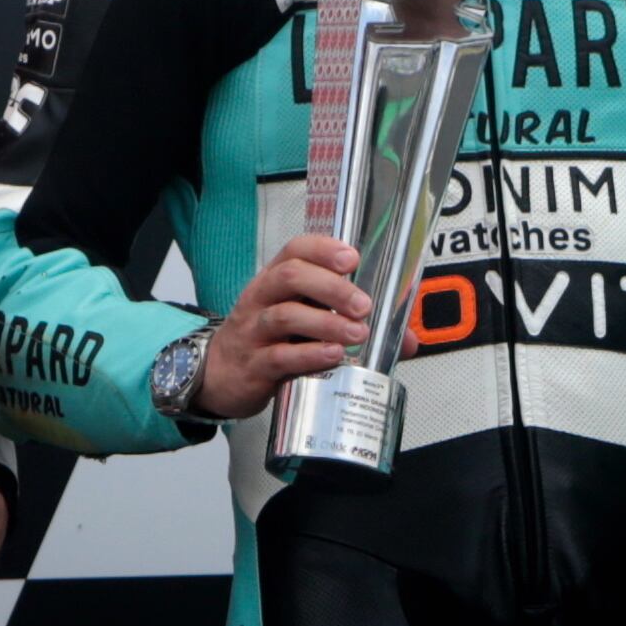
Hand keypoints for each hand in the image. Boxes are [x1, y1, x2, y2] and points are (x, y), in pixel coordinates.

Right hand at [195, 232, 370, 421]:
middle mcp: (262, 299)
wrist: (220, 376)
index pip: (294, 250)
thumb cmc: (268, 342)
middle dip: (332, 288)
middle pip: (291, 276)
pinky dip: (308, 355)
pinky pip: (279, 356)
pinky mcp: (254, 366)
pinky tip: (332, 356)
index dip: (323, 249)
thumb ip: (349, 322)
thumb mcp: (304, 324)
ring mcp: (254, 332)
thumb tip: (405, 339)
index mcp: (275, 281)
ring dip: (326, 323)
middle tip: (364, 305)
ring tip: (356, 334)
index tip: (352, 258)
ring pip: (286, 315)